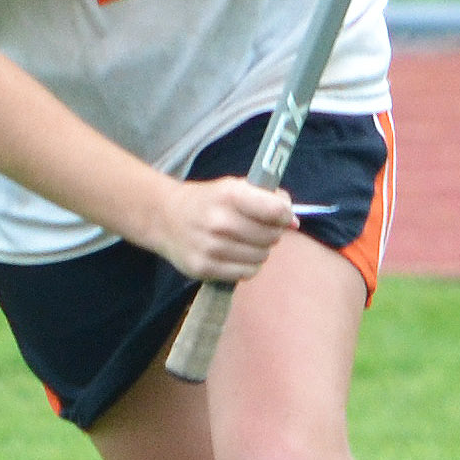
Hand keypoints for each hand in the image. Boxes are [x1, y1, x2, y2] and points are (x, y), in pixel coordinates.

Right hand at [147, 173, 296, 285]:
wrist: (165, 218)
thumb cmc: (208, 202)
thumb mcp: (233, 187)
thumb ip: (267, 197)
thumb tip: (294, 221)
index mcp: (228, 195)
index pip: (275, 210)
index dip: (284, 214)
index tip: (282, 216)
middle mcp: (219, 222)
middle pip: (271, 236)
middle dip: (271, 232)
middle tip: (258, 228)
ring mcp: (210, 248)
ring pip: (261, 257)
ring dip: (259, 250)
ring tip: (244, 241)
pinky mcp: (205, 269)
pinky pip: (246, 273)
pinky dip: (247, 265)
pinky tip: (235, 254)